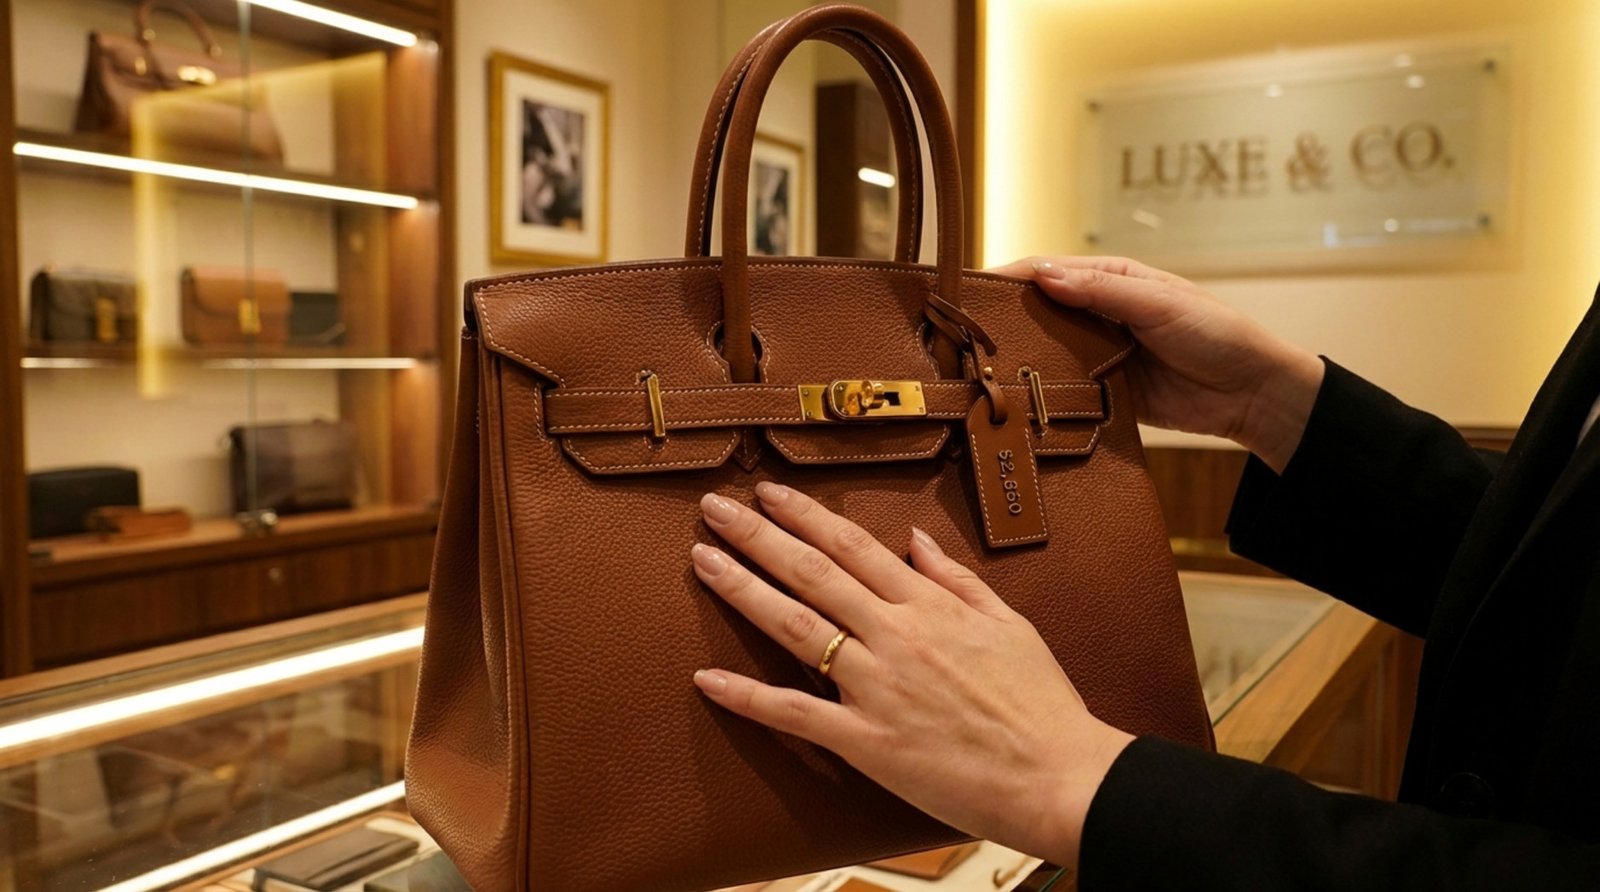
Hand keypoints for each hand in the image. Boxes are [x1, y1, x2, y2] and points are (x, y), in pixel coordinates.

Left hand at [690, 483, 1133, 869]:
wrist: (1062, 777)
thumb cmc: (1042, 706)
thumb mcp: (1009, 624)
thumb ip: (956, 579)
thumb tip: (914, 539)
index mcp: (931, 607)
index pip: (854, 547)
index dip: (805, 516)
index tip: (768, 493)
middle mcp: (898, 637)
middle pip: (813, 574)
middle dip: (758, 536)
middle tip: (714, 508)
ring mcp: (879, 688)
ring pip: (798, 628)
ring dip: (744, 590)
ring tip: (703, 560)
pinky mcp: (868, 742)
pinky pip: (797, 714)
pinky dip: (749, 696)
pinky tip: (708, 678)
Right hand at [990, 256, 1323, 471]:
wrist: (1252, 394)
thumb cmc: (1216, 334)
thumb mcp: (1159, 304)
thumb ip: (1102, 292)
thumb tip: (1043, 276)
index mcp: (1110, 280)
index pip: (1046, 272)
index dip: (1008, 278)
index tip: (971, 292)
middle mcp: (1097, 314)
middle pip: (1037, 313)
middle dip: (1004, 321)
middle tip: (963, 336)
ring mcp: (1098, 354)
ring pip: (1045, 353)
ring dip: (1019, 360)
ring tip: (978, 371)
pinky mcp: (1103, 393)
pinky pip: (1065, 391)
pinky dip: (1042, 394)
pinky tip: (1016, 402)